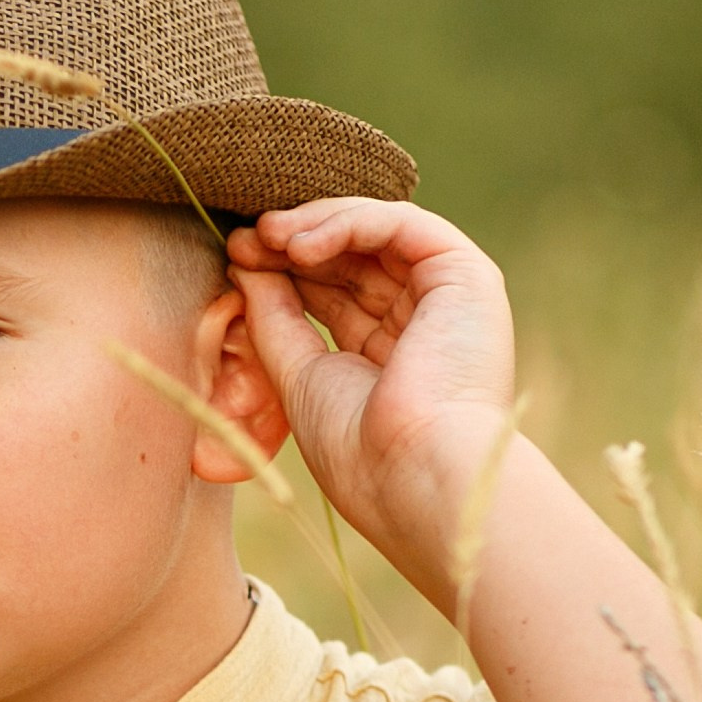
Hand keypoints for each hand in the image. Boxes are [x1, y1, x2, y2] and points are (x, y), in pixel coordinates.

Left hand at [227, 199, 517, 612]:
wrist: (417, 477)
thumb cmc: (361, 452)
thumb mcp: (299, 377)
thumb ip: (274, 318)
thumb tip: (245, 262)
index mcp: (389, 358)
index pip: (332, 293)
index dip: (282, 269)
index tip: (234, 257)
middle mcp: (423, 324)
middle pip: (352, 259)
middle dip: (292, 242)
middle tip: (242, 238)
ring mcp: (448, 299)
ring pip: (376, 233)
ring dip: (315, 225)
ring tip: (266, 236)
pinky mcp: (467, 275)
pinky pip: (401, 226)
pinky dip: (348, 224)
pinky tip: (301, 244)